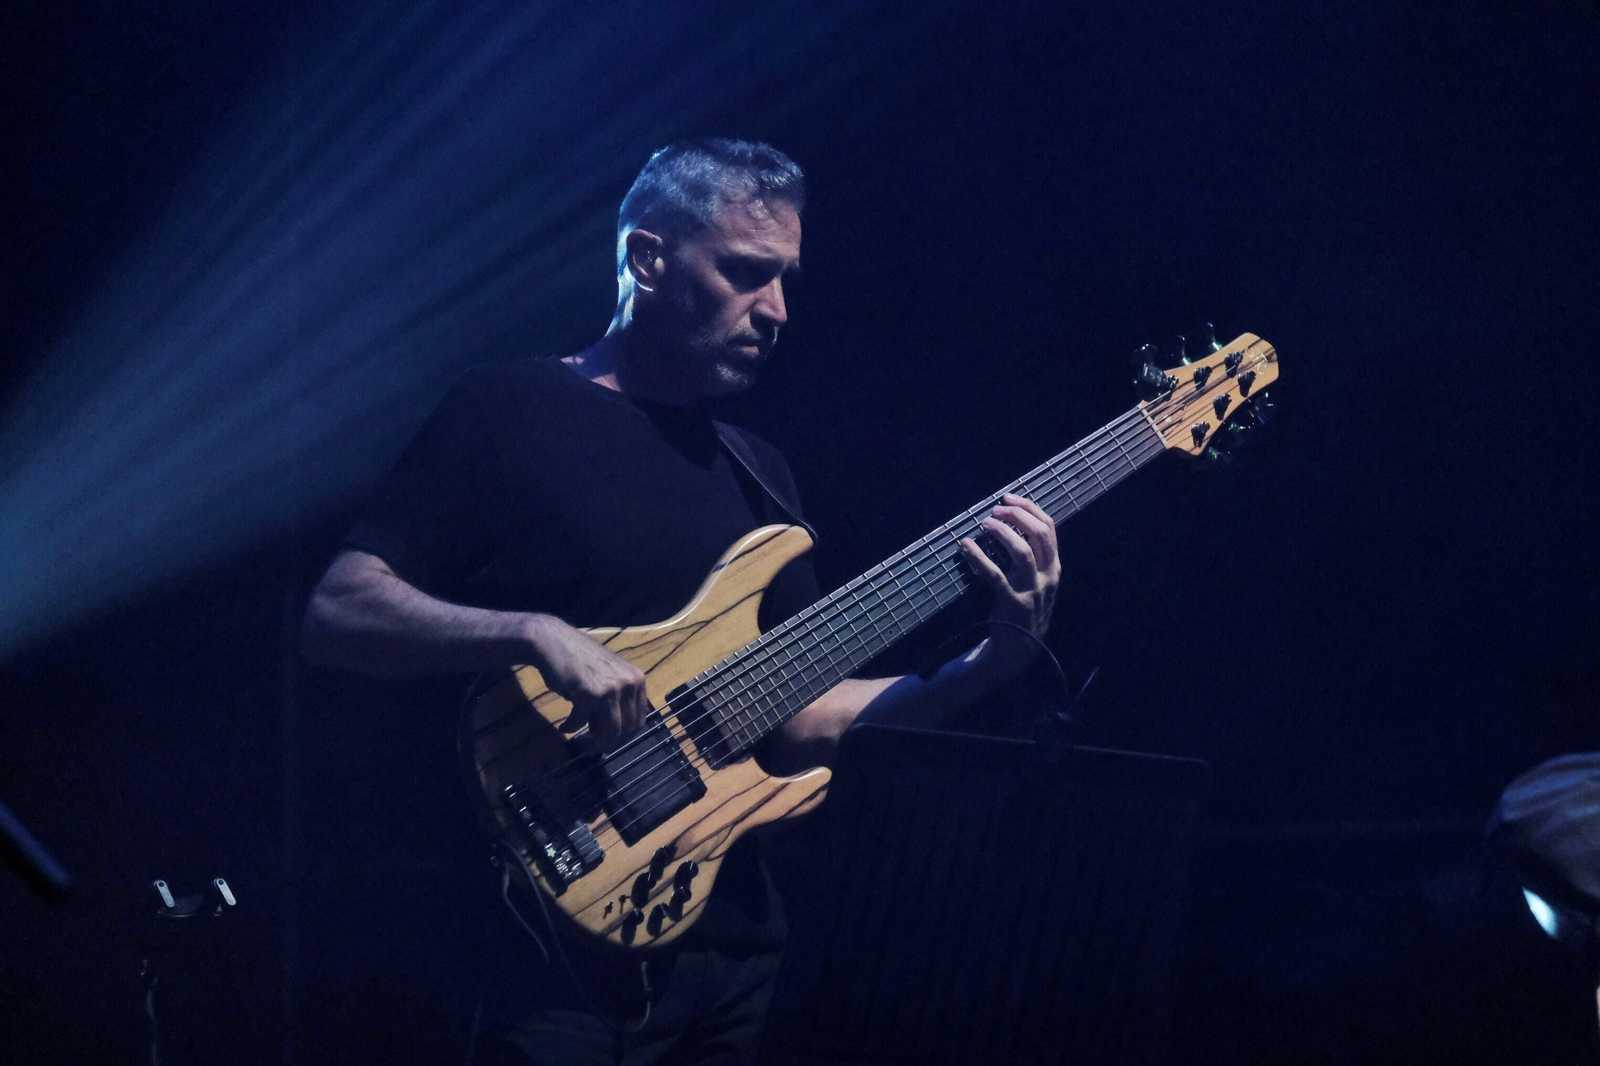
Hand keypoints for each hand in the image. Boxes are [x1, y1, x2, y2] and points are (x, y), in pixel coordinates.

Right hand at [524, 614, 650, 744]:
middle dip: (608, 743)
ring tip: (580, 742)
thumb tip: (619, 735)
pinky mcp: (593, 695)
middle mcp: (630, 684)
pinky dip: (572, 727)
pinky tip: (565, 726)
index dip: (624, 737)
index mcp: (638, 680)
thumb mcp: (609, 677)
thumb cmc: (579, 661)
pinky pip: (584, 723)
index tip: (608, 743)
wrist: (554, 642)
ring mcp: (613, 689)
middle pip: (626, 730)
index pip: (639, 721)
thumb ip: (619, 700)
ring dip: (593, 742)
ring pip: (610, 733)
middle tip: (591, 746)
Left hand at [958, 493, 1060, 679]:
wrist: (1019, 648)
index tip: (1008, 497)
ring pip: (1022, 551)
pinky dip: (979, 557)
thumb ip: (1031, 555)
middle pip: (1039, 534)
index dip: (1029, 508)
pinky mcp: (1013, 602)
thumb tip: (1011, 521)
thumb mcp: (1036, 580)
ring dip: (1002, 531)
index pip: (1048, 528)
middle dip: (1017, 515)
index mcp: (1054, 566)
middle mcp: (1048, 576)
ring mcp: (1032, 590)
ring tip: (985, 522)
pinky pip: (995, 575)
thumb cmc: (1023, 607)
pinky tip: (965, 546)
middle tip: (995, 508)